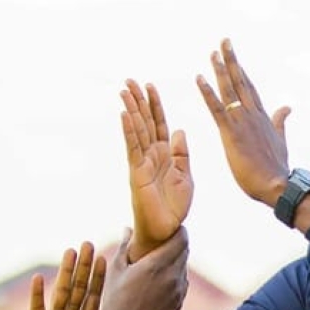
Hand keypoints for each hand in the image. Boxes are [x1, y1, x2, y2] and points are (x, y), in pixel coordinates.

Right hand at [14, 243, 105, 309]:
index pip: (98, 294)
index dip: (101, 275)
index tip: (106, 255)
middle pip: (80, 288)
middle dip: (85, 266)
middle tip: (89, 244)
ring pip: (61, 292)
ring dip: (65, 272)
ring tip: (70, 251)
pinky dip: (37, 295)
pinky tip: (38, 278)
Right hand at [94, 227, 189, 309]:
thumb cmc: (114, 300)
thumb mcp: (116, 270)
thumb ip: (125, 246)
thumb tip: (127, 229)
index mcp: (156, 265)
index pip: (181, 238)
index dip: (179, 229)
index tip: (172, 225)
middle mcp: (172, 277)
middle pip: (185, 250)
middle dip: (177, 242)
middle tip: (165, 238)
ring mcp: (178, 291)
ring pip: (183, 266)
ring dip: (176, 259)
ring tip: (160, 258)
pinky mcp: (178, 302)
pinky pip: (182, 281)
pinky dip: (175, 275)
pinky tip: (161, 277)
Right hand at [120, 80, 192, 261]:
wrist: (167, 229)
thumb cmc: (175, 206)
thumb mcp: (185, 176)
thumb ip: (181, 154)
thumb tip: (178, 130)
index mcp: (165, 154)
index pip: (159, 123)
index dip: (155, 105)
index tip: (150, 85)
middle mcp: (152, 154)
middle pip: (144, 122)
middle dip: (138, 101)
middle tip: (129, 80)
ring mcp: (142, 162)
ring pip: (137, 130)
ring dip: (131, 110)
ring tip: (125, 91)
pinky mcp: (137, 172)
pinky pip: (133, 148)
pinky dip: (130, 131)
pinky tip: (125, 115)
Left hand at [195, 38, 290, 205]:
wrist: (277, 186)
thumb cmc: (276, 169)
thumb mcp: (280, 140)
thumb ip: (280, 121)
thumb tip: (287, 106)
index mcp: (262, 117)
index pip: (249, 88)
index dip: (241, 71)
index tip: (235, 56)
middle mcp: (253, 114)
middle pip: (240, 82)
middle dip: (232, 60)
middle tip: (223, 41)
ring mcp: (242, 122)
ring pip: (229, 90)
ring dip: (220, 70)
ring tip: (213, 52)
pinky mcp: (231, 133)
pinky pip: (217, 108)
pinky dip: (207, 92)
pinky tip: (199, 78)